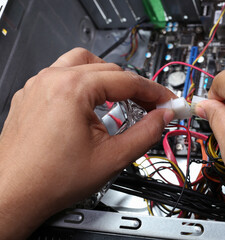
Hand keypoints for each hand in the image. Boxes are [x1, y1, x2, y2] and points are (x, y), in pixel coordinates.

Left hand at [0, 48, 174, 238]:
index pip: (127, 80)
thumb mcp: (112, 158)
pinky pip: (64, 75)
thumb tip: (163, 117)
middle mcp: (52, 79)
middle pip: (108, 68)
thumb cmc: (50, 179)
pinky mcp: (32, 95)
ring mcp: (38, 85)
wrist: (14, 194)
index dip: (153, 91)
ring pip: (84, 64)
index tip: (166, 101)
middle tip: (150, 106)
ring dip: (108, 78)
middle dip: (134, 87)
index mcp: (72, 89)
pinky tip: (91, 104)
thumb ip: (146, 133)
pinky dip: (85, 83)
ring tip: (121, 98)